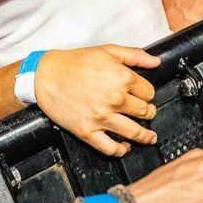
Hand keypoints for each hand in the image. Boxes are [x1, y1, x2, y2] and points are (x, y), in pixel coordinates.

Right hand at [34, 45, 159, 157]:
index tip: (144, 96)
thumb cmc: (74, 63)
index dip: (148, 94)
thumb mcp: (108, 51)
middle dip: (149, 113)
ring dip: (145, 136)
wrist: (46, 75)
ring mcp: (101, 117)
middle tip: (146, 114)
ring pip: (134, 133)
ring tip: (149, 137)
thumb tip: (156, 63)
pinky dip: (121, 150)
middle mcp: (115, 99)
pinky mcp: (88, 131)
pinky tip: (125, 147)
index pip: (149, 92)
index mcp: (122, 78)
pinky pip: (110, 148)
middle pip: (145, 112)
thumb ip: (135, 56)